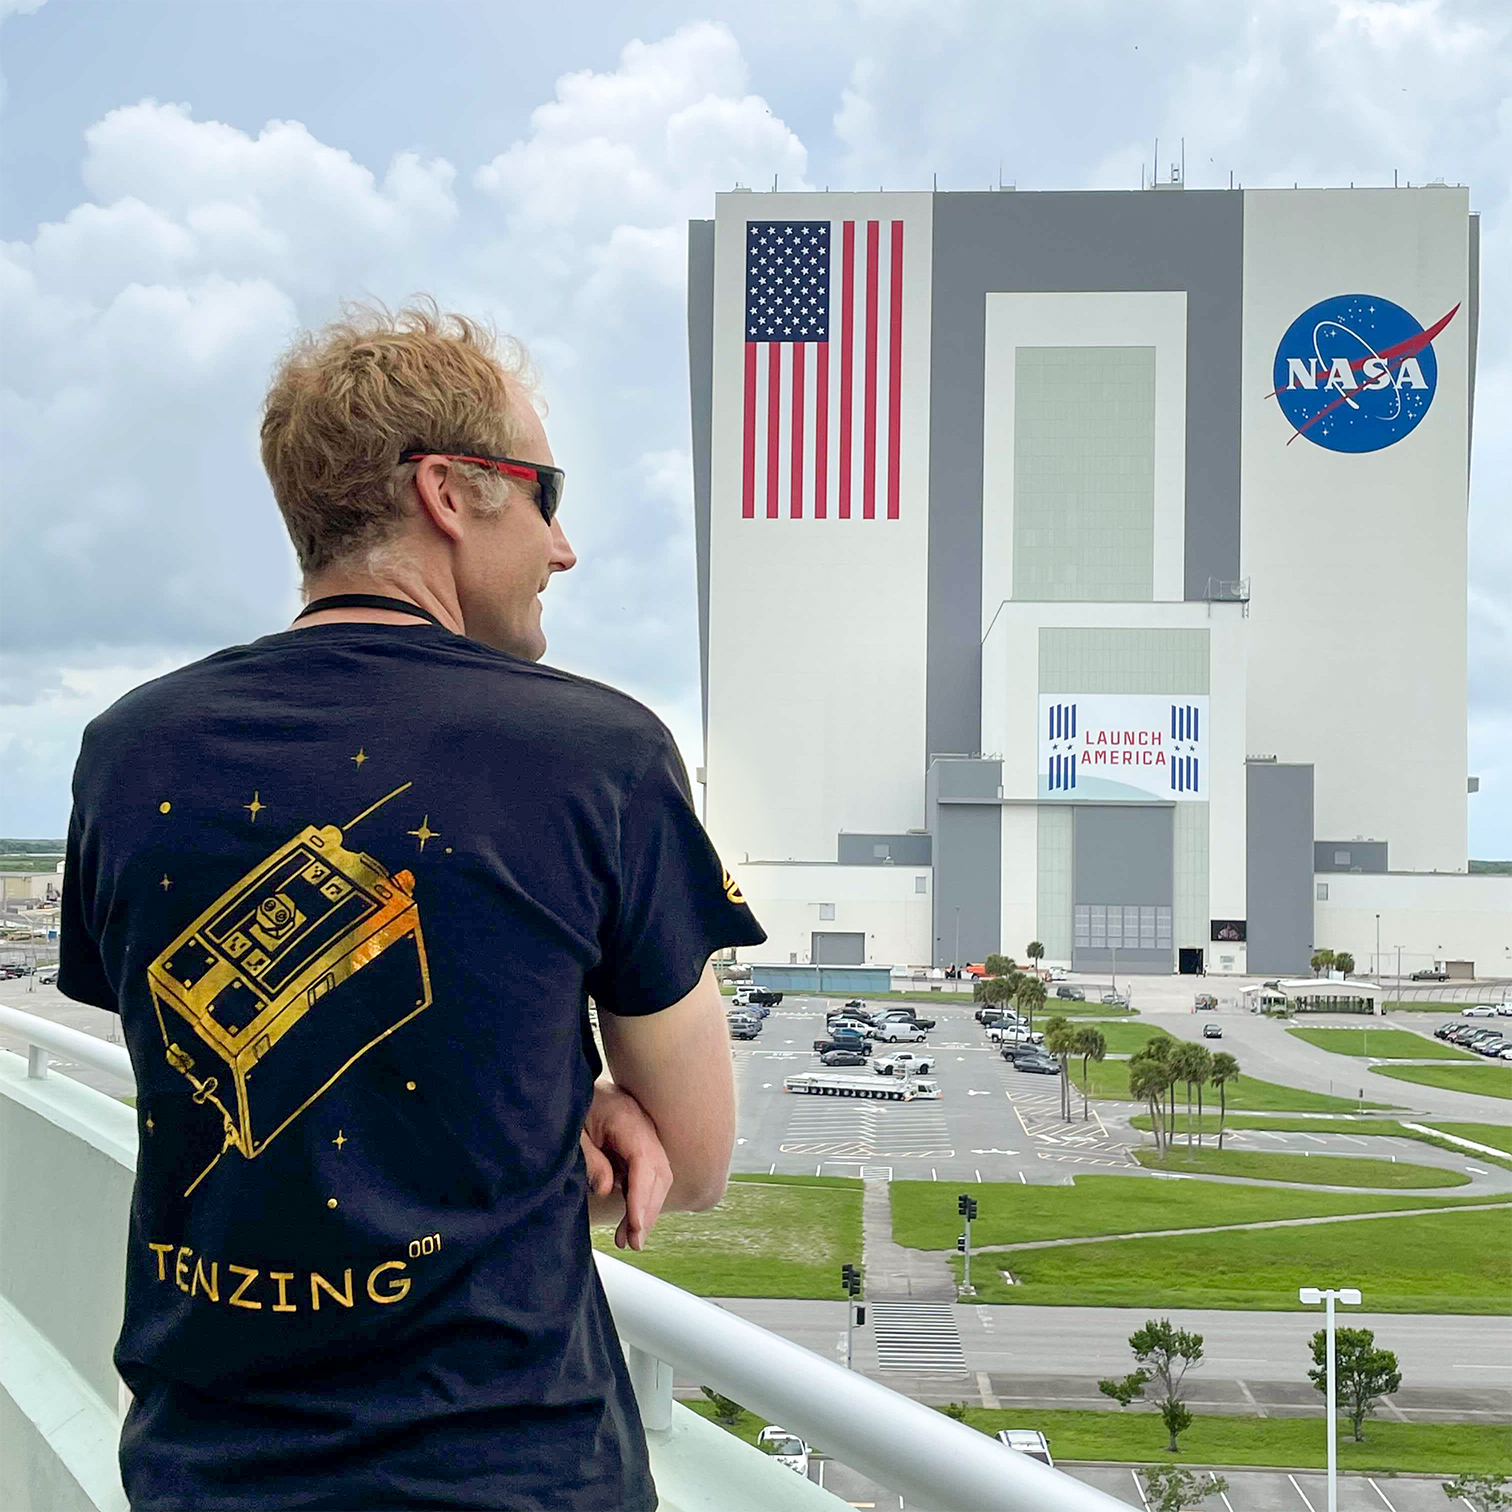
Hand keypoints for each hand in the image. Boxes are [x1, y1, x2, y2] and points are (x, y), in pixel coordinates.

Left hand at [582, 1080, 672, 1251]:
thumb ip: (590, 1160)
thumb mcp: (573, 1134)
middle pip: (658, 1173)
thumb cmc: (572, 1107)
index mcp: (627, 1120)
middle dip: (648, 1211)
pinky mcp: (642, 1143)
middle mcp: (644, 1126)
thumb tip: (607, 1189)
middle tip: (632, 1243)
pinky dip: (644, 1197)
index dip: (641, 1197)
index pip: (643, 1163)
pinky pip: (650, 1173)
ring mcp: (646, 1134)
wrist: (575, 1086)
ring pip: (659, 1176)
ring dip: (648, 1208)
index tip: (636, 1226)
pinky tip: (633, 1218)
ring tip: (630, 1239)